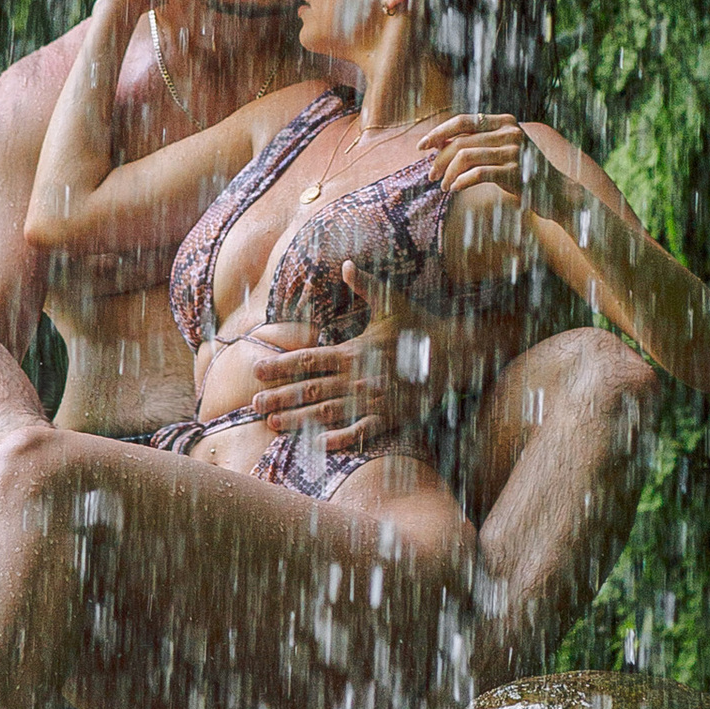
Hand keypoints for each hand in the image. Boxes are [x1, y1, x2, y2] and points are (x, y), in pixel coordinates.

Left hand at [244, 261, 438, 448]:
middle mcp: (358, 377)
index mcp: (354, 350)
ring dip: (298, 419)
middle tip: (253, 404)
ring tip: (272, 424)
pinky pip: (361, 432)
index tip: (256, 371)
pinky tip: (319, 445)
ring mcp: (373, 400)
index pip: (308, 359)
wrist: (456, 353)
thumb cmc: (420, 326)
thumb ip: (365, 284)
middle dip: (280, 396)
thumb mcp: (392, 301)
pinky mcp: (390, 418)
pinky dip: (341, 439)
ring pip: (328, 412)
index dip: (280, 365)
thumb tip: (346, 262)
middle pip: (310, 389)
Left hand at [424, 114, 584, 221]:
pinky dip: (461, 181)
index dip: (439, 132)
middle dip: (439, 159)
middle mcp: (510, 132)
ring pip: (466, 157)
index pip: (463, 121)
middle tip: (430, 175)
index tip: (421, 146)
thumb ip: (478, 142)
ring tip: (443, 186)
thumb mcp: (503, 151)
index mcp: (505, 122)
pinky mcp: (516, 172)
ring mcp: (514, 151)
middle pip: (461, 141)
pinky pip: (478, 174)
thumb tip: (439, 142)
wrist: (558, 193)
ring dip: (448, 174)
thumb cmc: (524, 173)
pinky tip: (455, 189)